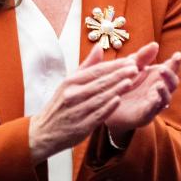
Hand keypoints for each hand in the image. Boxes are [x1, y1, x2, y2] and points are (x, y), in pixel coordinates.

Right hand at [28, 44, 138, 162]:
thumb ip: (87, 66)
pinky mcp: (80, 126)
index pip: (96, 71)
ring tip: (131, 81)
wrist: (44, 132)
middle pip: (99, 82)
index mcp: (70, 82)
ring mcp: (76, 111)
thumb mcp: (69, 83)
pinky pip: (96, 115)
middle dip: (119, 75)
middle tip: (135, 68)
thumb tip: (99, 47)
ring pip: (100, 97)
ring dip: (116, 89)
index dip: (113, 66)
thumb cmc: (60, 105)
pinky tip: (118, 100)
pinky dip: (107, 107)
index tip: (129, 60)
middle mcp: (72, 95)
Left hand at [105, 43, 180, 145]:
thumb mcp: (130, 66)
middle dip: (170, 76)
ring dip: (164, 91)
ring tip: (159, 84)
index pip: (171, 70)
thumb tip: (155, 44)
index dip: (175, 63)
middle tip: (162, 68)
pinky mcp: (144, 116)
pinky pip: (152, 111)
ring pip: (165, 99)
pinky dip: (154, 105)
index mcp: (156, 77)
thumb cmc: (121, 83)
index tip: (177, 55)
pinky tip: (153, 98)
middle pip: (172, 84)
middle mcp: (158, 90)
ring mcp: (152, 104)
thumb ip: (142, 56)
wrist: (106, 104)